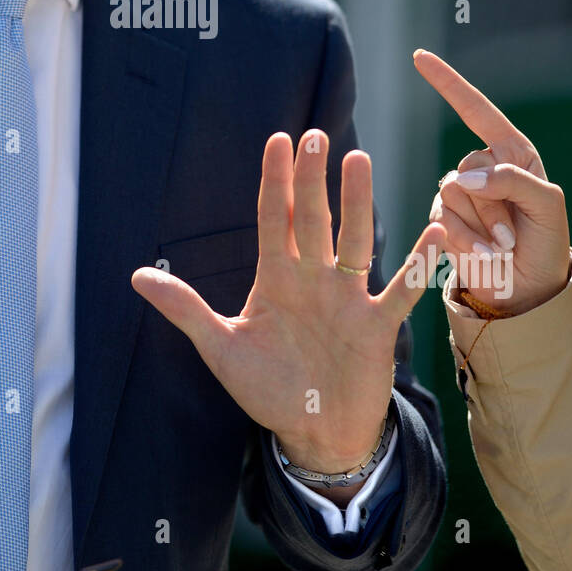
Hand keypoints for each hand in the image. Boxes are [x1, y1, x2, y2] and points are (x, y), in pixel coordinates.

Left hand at [132, 129, 444, 480]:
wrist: (314, 435)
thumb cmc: (268, 389)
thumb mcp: (220, 347)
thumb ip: (185, 309)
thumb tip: (136, 275)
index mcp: (277, 278)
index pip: (275, 218)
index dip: (276, 180)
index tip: (278, 138)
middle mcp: (314, 278)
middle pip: (314, 218)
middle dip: (313, 179)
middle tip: (315, 135)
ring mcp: (348, 298)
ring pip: (355, 239)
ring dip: (358, 202)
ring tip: (358, 161)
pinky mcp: (377, 325)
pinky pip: (402, 289)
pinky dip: (419, 264)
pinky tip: (434, 232)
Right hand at [414, 49, 571, 314]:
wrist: (528, 290)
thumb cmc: (546, 243)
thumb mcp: (547, 205)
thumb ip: (511, 180)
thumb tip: (463, 178)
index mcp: (512, 154)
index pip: (476, 110)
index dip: (448, 83)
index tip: (419, 58)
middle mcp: (483, 169)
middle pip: (467, 166)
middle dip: (491, 203)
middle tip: (511, 233)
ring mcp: (462, 195)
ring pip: (451, 192)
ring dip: (480, 224)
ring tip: (500, 245)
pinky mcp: (444, 220)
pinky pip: (441, 217)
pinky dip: (465, 238)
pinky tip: (483, 253)